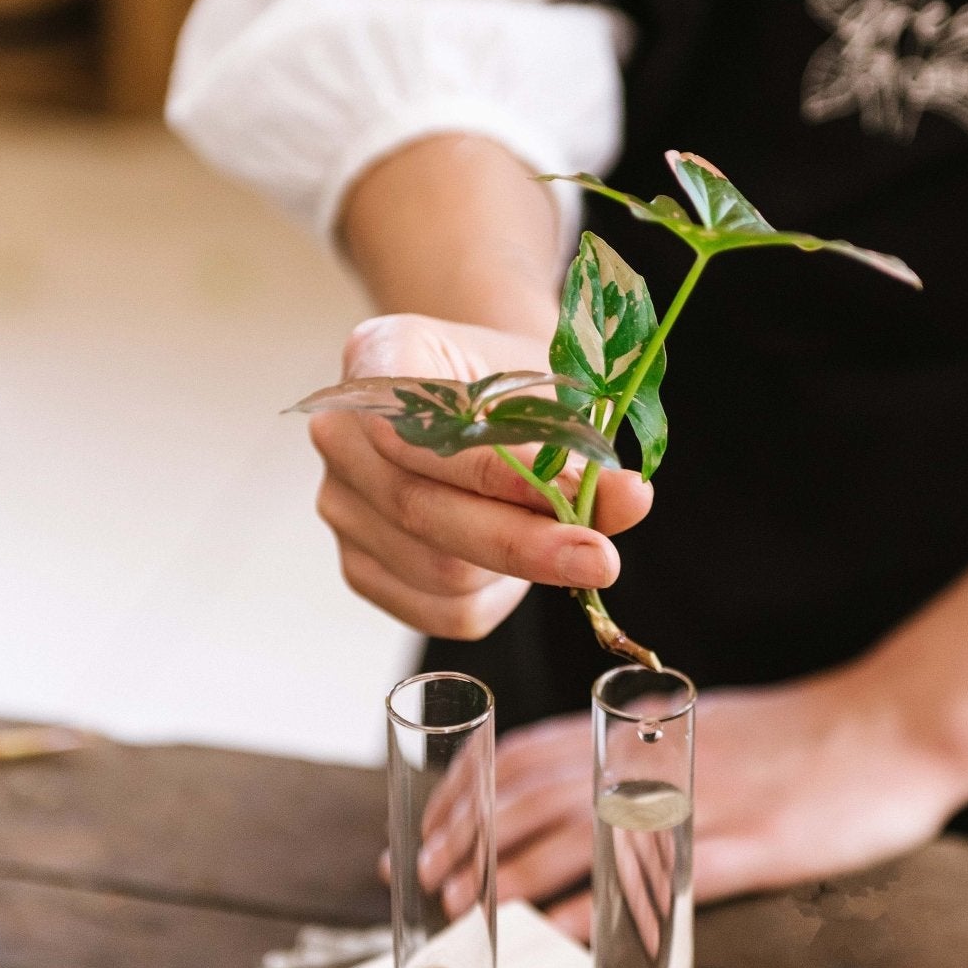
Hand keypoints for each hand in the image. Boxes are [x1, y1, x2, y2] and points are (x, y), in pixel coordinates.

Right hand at [310, 312, 652, 639]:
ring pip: (436, 570)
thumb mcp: (549, 389)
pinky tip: (517, 570)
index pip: (417, 429)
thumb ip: (579, 446)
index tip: (575, 495)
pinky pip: (437, 610)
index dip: (495, 472)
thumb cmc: (514, 385)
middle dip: (523, 542)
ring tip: (560, 541)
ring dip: (515, 571)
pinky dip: (496, 599)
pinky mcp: (358, 563)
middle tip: (601, 557)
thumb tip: (627, 499)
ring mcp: (340, 503)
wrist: (481, 395)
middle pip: (420, 509)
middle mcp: (339, 432)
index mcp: (377, 358)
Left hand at [410, 671, 967, 937]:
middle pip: (532, 793)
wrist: (893, 727)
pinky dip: (600, 909)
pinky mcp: (743, 845)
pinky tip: (558, 939)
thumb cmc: (799, 737)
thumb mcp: (701, 728)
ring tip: (465, 912)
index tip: (421, 831)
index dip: (465, 793)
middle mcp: (653, 757)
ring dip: (510, 874)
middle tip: (418, 881)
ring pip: (576, 833)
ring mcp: (694, 800)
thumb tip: (571, 793)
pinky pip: (653, 880)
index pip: (525, 753)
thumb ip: (637, 754)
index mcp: (640, 726)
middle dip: (467, 838)